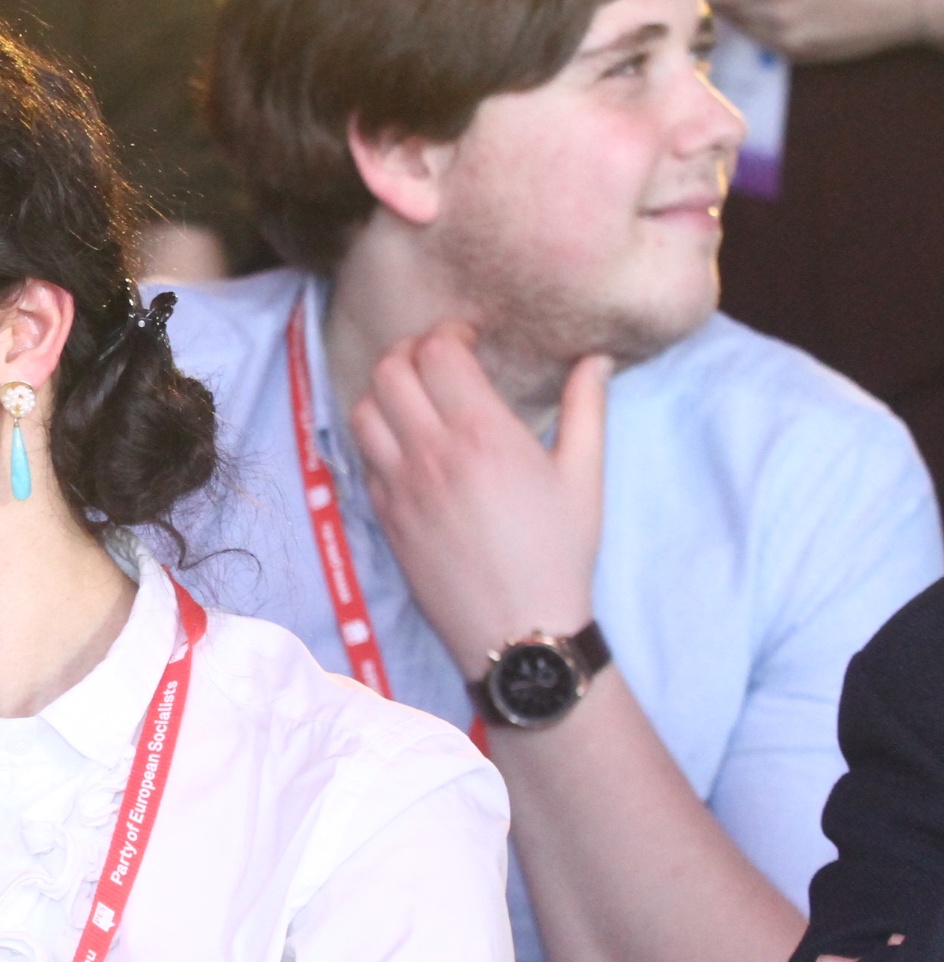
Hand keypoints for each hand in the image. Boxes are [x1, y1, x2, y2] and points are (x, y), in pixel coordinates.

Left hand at [348, 323, 607, 679]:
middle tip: (435, 359)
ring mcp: (398, 485)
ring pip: (363, 411)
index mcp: (480, 432)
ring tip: (412, 395)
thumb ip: (587, 409)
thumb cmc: (559, 552)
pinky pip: (363, 458)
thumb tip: (597, 359)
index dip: (448, 333)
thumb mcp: (585, 476)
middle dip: (409, 351)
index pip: (437, 352)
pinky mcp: (383, 515)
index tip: (469, 339)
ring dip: (383, 392)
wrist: (516, 628)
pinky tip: (405, 442)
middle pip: (388, 371)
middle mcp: (429, 452)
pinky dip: (377, 437)